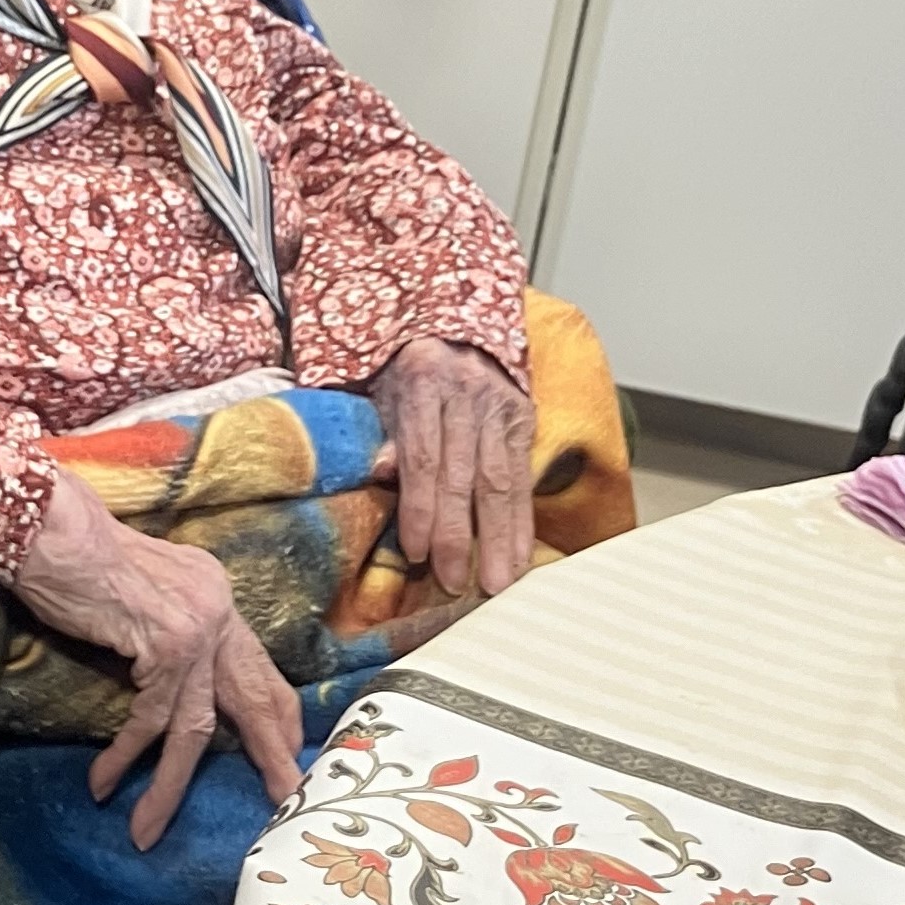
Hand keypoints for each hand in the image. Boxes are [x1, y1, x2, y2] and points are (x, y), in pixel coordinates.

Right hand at [14, 469, 304, 847]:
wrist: (53, 530)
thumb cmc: (82, 560)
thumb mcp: (146, 592)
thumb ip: (171, 627)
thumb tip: (169, 676)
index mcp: (216, 596)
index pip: (258, 664)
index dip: (276, 712)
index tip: (289, 751)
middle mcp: (218, 609)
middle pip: (251, 698)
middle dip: (268, 754)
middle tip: (285, 797)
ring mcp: (197, 629)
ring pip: (193, 725)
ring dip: (169, 784)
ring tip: (146, 828)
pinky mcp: (166, 647)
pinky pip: (149, 719)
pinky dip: (125, 756)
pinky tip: (105, 783)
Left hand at [369, 337, 535, 600]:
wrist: (453, 322)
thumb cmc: (405, 365)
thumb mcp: (381, 387)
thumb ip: (382, 431)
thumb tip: (381, 474)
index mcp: (422, 381)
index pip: (423, 456)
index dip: (421, 508)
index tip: (416, 553)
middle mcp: (465, 394)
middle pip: (463, 475)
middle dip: (459, 534)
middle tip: (456, 582)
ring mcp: (499, 406)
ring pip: (500, 480)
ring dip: (499, 536)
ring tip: (498, 582)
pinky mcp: (523, 417)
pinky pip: (523, 476)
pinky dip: (522, 519)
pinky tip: (519, 555)